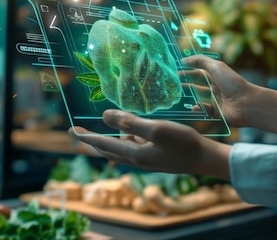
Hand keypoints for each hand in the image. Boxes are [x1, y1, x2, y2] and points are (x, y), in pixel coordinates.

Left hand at [69, 109, 230, 179]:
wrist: (205, 159)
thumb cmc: (183, 142)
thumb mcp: (155, 129)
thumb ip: (130, 122)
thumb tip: (105, 116)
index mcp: (134, 153)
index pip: (103, 144)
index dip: (86, 137)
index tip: (71, 130)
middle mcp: (137, 159)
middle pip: (108, 149)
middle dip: (94, 139)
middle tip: (79, 131)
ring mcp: (147, 160)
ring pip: (123, 147)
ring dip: (115, 136)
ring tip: (113, 121)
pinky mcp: (156, 157)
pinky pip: (135, 147)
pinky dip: (130, 137)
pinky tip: (135, 130)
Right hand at [181, 55, 254, 127]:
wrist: (246, 104)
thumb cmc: (232, 83)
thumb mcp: (216, 66)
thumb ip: (200, 60)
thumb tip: (184, 60)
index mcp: (216, 75)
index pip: (199, 71)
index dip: (188, 70)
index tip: (175, 70)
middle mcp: (215, 87)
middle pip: (197, 84)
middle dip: (185, 82)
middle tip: (172, 82)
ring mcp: (215, 100)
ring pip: (198, 96)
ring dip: (189, 95)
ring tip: (177, 94)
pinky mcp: (216, 112)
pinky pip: (203, 109)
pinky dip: (197, 108)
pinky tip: (193, 106)